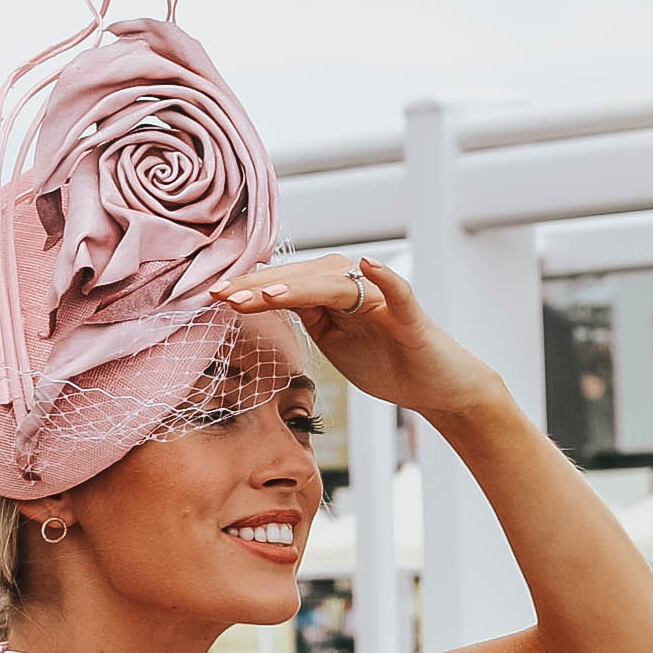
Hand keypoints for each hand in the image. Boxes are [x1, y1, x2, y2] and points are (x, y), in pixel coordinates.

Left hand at [221, 253, 502, 431]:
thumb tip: (258, 308)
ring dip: (304, 285)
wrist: (438, 387)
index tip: (214, 294)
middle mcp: (354, 289)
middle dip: (262, 286)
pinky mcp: (411, 317)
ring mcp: (383, 301)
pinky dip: (386, 278)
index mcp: (331, 297)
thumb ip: (306, 321)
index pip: (285, 288)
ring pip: (338, 285)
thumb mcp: (333, 343)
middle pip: (302, 280)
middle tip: (223, 293)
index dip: (250, 290)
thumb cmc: (386, 363)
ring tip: (270, 292)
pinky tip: (368, 265)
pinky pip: (399, 293)